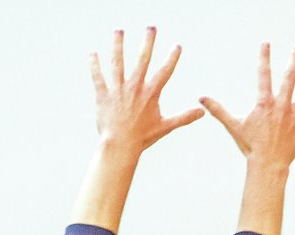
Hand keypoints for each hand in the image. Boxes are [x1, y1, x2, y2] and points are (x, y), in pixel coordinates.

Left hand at [90, 27, 202, 157]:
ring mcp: (118, 90)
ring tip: (119, 31)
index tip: (177, 46)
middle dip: (148, 42)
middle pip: (142, 60)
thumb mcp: (166, 127)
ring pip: (117, 63)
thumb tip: (202, 113)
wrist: (121, 146)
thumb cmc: (143, 138)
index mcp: (150, 94)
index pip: (164, 72)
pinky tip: (93, 53)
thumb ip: (184, 117)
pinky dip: (94, 65)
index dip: (172, 58)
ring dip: (118, 45)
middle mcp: (134, 87)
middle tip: (151, 27)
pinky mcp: (103, 95)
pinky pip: (98, 77)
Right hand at [200, 43, 294, 169]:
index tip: (266, 44)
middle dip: (294, 62)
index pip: (263, 75)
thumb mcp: (233, 126)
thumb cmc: (250, 147)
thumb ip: (218, 110)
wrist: (267, 165)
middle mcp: (282, 106)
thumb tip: (201, 98)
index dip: (264, 58)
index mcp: (265, 103)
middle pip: (289, 79)